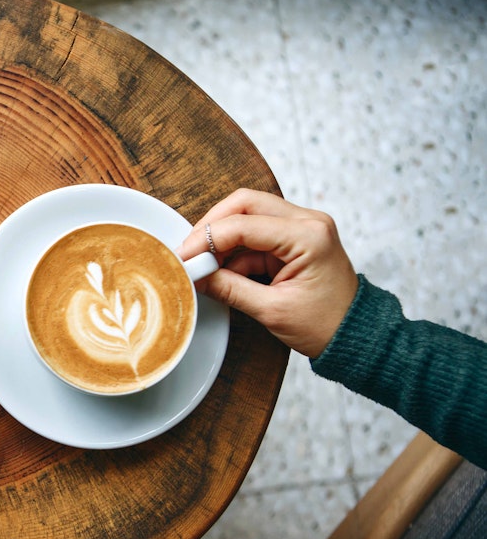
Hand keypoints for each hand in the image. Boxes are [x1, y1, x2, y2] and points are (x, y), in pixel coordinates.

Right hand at [178, 189, 358, 357]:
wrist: (355, 335)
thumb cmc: (326, 325)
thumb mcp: (272, 310)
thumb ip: (229, 288)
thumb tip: (195, 275)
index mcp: (309, 237)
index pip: (244, 224)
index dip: (206, 239)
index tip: (184, 257)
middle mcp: (308, 222)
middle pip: (244, 203)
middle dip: (211, 226)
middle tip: (190, 252)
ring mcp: (302, 226)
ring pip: (248, 214)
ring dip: (222, 238)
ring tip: (204, 266)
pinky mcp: (294, 238)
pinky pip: (255, 233)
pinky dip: (234, 250)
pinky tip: (222, 271)